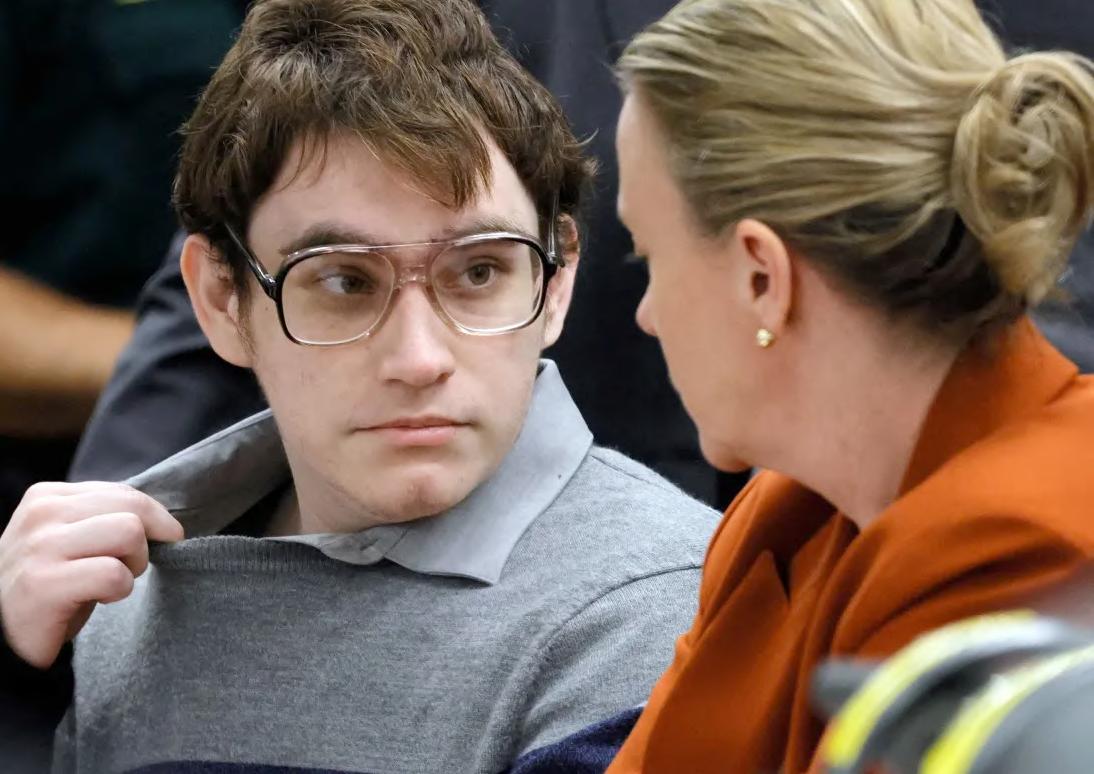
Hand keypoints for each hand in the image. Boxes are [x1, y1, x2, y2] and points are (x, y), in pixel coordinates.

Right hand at [0, 481, 183, 668]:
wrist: (1, 634)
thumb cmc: (49, 585)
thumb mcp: (73, 539)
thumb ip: (105, 517)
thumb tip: (166, 519)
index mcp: (46, 497)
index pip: (125, 492)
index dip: (153, 520)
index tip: (157, 541)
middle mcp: (40, 514)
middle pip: (133, 508)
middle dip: (145, 542)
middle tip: (126, 568)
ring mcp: (40, 546)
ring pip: (129, 533)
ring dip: (133, 564)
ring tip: (109, 582)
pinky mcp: (43, 583)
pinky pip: (114, 574)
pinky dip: (118, 590)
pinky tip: (96, 598)